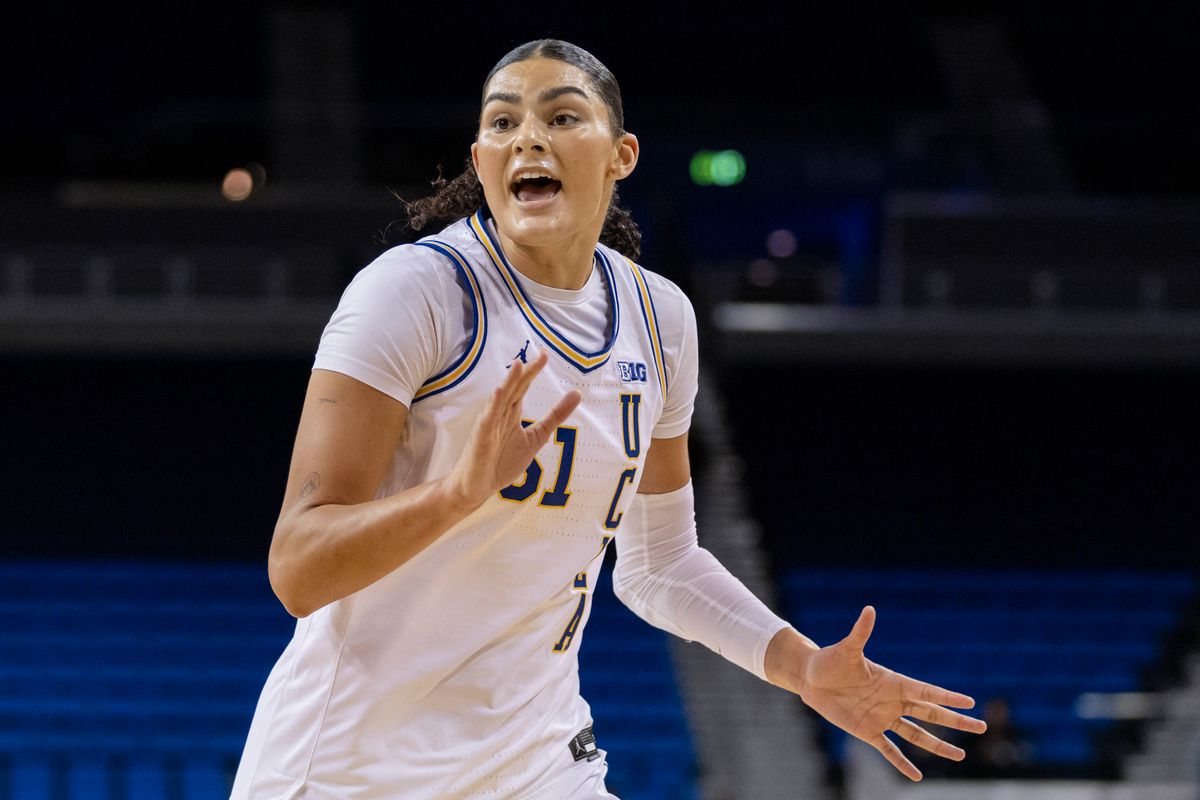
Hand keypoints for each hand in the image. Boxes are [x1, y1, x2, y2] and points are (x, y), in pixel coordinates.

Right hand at [443, 349, 580, 510]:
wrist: (477, 488)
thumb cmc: (502, 462)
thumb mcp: (536, 437)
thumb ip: (555, 416)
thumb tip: (577, 393)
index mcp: (511, 412)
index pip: (523, 386)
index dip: (534, 370)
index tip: (545, 353)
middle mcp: (500, 414)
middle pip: (515, 388)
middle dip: (527, 372)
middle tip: (542, 354)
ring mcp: (489, 425)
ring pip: (500, 399)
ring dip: (509, 382)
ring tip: (519, 365)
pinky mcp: (480, 438)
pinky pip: (488, 419)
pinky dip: (493, 406)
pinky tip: (500, 393)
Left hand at [767, 607, 986, 780]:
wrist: (811, 679)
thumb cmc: (829, 661)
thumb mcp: (847, 649)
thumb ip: (861, 633)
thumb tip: (869, 609)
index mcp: (892, 681)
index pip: (926, 691)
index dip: (947, 696)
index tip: (970, 701)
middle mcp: (892, 701)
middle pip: (930, 714)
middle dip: (955, 721)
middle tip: (981, 727)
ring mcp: (882, 718)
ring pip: (916, 735)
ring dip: (938, 746)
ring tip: (961, 756)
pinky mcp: (867, 732)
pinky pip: (889, 750)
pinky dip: (902, 763)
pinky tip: (917, 777)